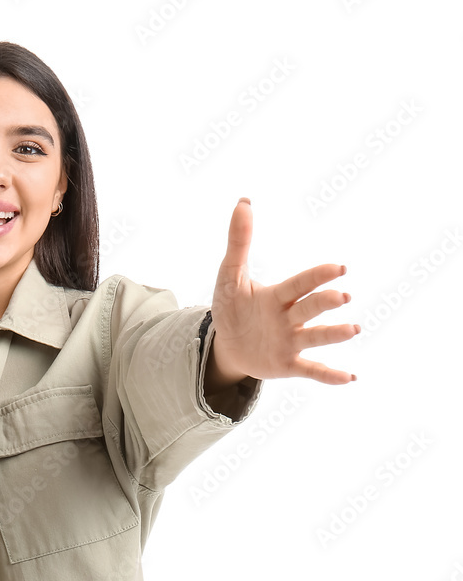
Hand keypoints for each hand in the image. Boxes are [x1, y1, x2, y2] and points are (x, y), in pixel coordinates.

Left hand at [208, 198, 358, 385]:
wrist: (227, 344)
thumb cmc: (233, 306)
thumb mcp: (229, 276)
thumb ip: (239, 242)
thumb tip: (244, 202)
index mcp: (278, 296)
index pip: (300, 284)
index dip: (316, 276)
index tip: (338, 268)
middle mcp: (290, 318)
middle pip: (309, 308)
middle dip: (324, 303)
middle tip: (341, 298)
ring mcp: (291, 341)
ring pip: (315, 338)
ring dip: (334, 334)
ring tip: (353, 329)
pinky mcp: (286, 365)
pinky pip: (310, 370)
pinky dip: (329, 375)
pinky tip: (350, 378)